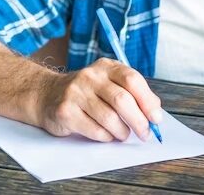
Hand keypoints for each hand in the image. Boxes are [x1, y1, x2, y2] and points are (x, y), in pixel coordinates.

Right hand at [38, 57, 162, 141]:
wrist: (47, 95)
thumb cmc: (86, 93)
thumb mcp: (108, 83)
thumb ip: (132, 93)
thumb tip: (155, 110)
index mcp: (106, 67)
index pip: (132, 80)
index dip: (148, 101)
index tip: (156, 118)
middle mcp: (90, 76)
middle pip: (122, 100)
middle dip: (138, 121)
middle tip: (144, 133)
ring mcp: (76, 93)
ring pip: (109, 119)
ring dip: (122, 132)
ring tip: (122, 134)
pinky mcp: (66, 111)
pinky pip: (95, 130)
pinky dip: (106, 137)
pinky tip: (105, 134)